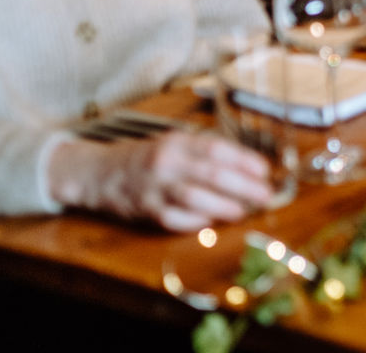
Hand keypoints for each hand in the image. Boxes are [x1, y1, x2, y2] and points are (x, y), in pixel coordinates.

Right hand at [49, 130, 275, 231]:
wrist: (100, 172)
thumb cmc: (147, 157)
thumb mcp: (175, 143)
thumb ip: (205, 152)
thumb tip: (247, 166)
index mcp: (177, 142)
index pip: (217, 149)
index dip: (244, 160)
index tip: (265, 171)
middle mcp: (166, 163)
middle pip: (211, 175)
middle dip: (244, 187)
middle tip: (265, 195)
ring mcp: (155, 188)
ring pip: (195, 199)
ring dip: (224, 206)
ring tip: (243, 211)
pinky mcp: (146, 211)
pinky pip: (175, 219)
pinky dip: (196, 222)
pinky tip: (211, 221)